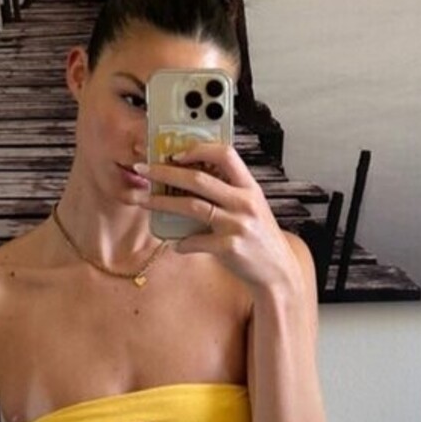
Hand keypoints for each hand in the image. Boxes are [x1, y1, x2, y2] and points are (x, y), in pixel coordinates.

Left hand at [134, 141, 301, 296]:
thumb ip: (229, 191)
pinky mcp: (229, 247)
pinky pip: (194, 241)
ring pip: (190, 206)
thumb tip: (189, 178)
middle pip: (198, 179)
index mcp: (250, 187)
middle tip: (143, 170)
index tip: (174, 154)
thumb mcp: (251, 207)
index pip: (225, 154)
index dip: (197, 149)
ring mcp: (237, 224)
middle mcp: (244, 202)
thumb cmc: (260, 238)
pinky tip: (175, 243)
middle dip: (164, 172)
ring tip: (142, 200)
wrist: (278, 272)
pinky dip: (180, 243)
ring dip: (161, 202)